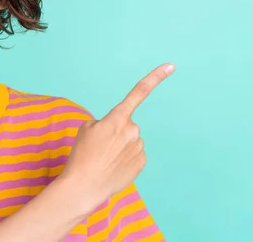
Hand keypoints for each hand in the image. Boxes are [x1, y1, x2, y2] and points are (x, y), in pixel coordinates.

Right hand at [58, 62, 174, 210]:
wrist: (84, 186)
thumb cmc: (81, 155)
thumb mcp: (85, 129)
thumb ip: (104, 122)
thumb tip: (117, 130)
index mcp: (117, 118)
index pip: (139, 92)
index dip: (155, 77)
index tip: (170, 66)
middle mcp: (132, 130)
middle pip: (127, 124)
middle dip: (116, 131)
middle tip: (99, 146)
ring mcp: (139, 147)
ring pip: (131, 140)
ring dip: (120, 146)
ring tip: (104, 158)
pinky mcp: (142, 162)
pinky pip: (134, 154)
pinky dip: (125, 158)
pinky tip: (113, 167)